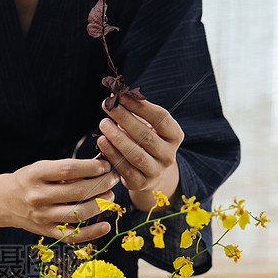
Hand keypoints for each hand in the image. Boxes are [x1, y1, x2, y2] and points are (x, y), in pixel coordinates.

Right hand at [0, 158, 119, 242]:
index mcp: (36, 174)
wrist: (3, 201)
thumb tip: (100, 168)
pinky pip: (72, 235)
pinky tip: (105, 226)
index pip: (69, 169)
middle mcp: (38, 196)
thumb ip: (67, 169)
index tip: (105, 165)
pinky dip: (92, 233)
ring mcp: (43, 216)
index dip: (92, 167)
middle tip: (112, 179)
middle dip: (102, 184)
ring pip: (79, 213)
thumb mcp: (41, 167)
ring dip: (100, 205)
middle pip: (78, 191)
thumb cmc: (29, 181)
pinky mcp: (47, 231)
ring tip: (110, 197)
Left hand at [96, 97, 182, 211]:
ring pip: (136, 155)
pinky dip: (112, 155)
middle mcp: (168, 155)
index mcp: (174, 136)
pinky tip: (102, 142)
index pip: (161, 118)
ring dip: (117, 138)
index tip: (121, 95)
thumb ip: (133, 111)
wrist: (149, 172)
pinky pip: (125, 169)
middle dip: (125, 119)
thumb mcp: (145, 125)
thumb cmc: (144, 140)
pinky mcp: (140, 183)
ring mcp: (156, 171)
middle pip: (147, 136)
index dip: (140, 106)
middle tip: (108, 107)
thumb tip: (113, 95)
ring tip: (103, 124)